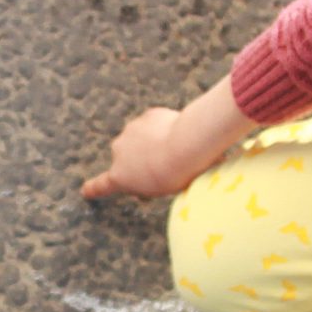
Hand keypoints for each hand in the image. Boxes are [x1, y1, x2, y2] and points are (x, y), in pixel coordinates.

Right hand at [81, 107, 201, 199]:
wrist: (185, 145)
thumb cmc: (173, 174)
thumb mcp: (157, 190)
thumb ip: (144, 183)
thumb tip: (144, 175)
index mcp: (119, 176)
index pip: (102, 185)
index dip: (93, 188)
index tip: (85, 191)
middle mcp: (119, 151)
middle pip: (127, 157)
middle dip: (139, 160)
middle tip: (162, 166)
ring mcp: (131, 131)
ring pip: (141, 138)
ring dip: (151, 143)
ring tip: (172, 150)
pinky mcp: (147, 116)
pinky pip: (154, 124)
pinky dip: (161, 128)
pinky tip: (175, 134)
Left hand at [82, 76, 259, 200]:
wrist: (184, 146)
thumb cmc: (201, 140)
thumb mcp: (205, 133)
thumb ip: (208, 137)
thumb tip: (226, 137)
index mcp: (151, 118)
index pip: (146, 131)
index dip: (150, 143)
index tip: (152, 147)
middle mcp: (132, 130)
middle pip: (137, 152)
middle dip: (147, 162)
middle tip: (168, 172)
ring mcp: (123, 150)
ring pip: (130, 166)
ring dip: (142, 175)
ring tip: (163, 180)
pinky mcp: (119, 173)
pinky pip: (104, 182)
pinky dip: (95, 188)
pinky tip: (85, 194)